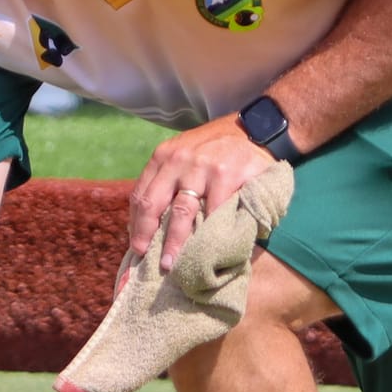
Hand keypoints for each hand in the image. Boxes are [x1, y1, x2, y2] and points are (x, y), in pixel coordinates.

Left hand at [128, 116, 276, 271]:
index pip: (141, 195)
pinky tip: (205, 247)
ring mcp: (202, 167)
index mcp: (163, 157)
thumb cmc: (215, 149)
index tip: (137, 246)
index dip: (136, 224)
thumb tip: (149, 222)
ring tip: (172, 262)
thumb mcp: (185, 154)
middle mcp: (178, 160)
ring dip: (174, 242)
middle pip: (154, 204)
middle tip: (147, 259)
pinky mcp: (226, 175)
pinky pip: (214, 211)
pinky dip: (209, 232)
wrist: (254, 129)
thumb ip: (168, 179)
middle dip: (147, 235)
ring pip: (182, 212)